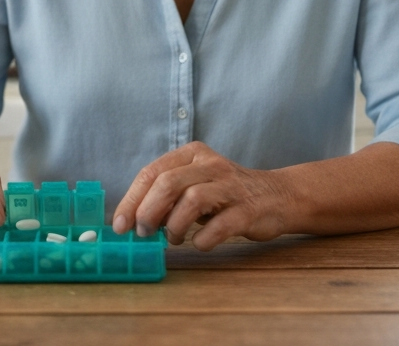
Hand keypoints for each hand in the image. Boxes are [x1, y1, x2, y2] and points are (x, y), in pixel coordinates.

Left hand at [112, 141, 291, 250]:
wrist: (278, 196)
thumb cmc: (225, 194)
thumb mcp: (194, 184)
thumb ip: (167, 196)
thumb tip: (133, 219)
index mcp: (192, 154)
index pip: (152, 172)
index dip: (131, 200)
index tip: (120, 225)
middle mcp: (210, 165)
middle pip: (168, 183)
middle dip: (148, 211)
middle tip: (143, 233)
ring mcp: (231, 186)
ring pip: (192, 200)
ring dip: (174, 226)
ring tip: (173, 238)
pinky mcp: (248, 209)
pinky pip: (220, 226)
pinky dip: (203, 240)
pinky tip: (199, 243)